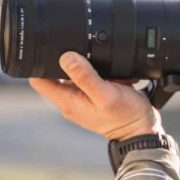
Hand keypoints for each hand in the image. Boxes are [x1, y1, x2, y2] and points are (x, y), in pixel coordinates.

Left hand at [30, 52, 161, 139]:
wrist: (141, 130)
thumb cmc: (125, 116)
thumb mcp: (106, 94)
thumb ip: (86, 77)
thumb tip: (66, 57)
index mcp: (67, 101)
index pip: (37, 79)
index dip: (39, 62)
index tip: (51, 50)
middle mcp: (70, 100)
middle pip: (54, 73)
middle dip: (68, 61)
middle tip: (88, 58)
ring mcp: (81, 99)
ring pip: (74, 73)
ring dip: (87, 66)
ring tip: (104, 70)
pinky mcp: (93, 96)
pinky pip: (89, 78)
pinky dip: (99, 72)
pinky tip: (112, 74)